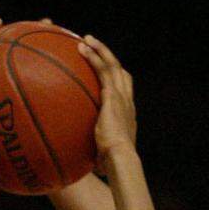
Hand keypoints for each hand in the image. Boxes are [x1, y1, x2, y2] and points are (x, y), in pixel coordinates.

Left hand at [78, 36, 135, 167]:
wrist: (120, 158)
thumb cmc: (112, 164)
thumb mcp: (104, 157)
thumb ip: (97, 156)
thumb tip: (86, 169)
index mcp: (127, 114)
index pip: (125, 91)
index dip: (117, 79)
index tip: (106, 72)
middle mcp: (127, 102)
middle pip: (121, 72)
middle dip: (108, 58)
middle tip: (94, 48)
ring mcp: (121, 97)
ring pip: (113, 65)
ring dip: (100, 50)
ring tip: (86, 40)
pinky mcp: (112, 96)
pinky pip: (103, 69)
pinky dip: (93, 57)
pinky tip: (81, 48)